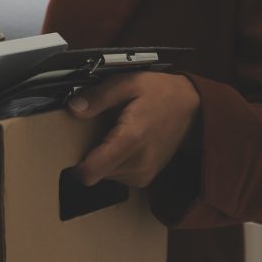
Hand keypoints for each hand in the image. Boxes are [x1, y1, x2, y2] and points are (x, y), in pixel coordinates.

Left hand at [67, 73, 198, 187]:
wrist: (192, 107)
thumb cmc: (159, 93)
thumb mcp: (128, 83)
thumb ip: (99, 96)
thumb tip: (73, 108)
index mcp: (130, 140)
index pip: (93, 171)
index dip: (76, 167)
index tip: (69, 152)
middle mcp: (138, 163)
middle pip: (96, 173)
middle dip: (90, 155)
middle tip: (98, 132)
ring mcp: (144, 174)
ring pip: (106, 175)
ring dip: (103, 159)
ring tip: (114, 135)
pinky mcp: (146, 178)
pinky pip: (118, 176)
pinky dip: (114, 162)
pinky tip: (123, 143)